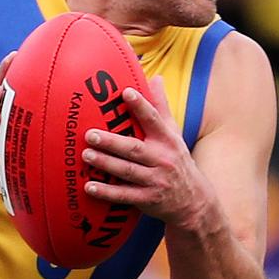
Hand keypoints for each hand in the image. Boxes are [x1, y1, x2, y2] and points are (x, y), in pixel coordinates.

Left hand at [81, 75, 208, 226]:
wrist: (193, 201)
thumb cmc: (176, 160)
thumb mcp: (173, 134)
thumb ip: (162, 107)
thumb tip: (157, 77)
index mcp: (167, 140)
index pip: (154, 120)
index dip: (141, 106)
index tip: (126, 93)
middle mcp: (163, 159)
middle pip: (134, 148)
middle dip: (111, 142)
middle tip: (89, 134)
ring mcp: (156, 181)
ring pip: (128, 171)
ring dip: (106, 163)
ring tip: (86, 155)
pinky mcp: (148, 200)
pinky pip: (125, 195)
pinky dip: (107, 192)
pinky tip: (90, 186)